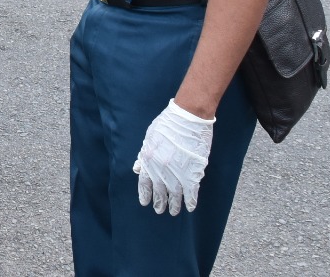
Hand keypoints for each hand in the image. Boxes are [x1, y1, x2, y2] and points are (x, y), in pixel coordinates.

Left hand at [132, 99, 214, 214]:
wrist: (188, 117)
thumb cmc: (168, 123)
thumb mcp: (149, 137)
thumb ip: (143, 154)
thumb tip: (136, 168)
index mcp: (148, 159)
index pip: (144, 182)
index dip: (145, 194)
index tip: (145, 202)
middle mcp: (160, 169)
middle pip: (159, 191)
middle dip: (159, 202)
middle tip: (160, 210)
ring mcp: (177, 172)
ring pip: (174, 194)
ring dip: (174, 205)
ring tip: (174, 212)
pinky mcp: (193, 173)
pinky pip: (191, 192)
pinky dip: (190, 201)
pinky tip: (190, 207)